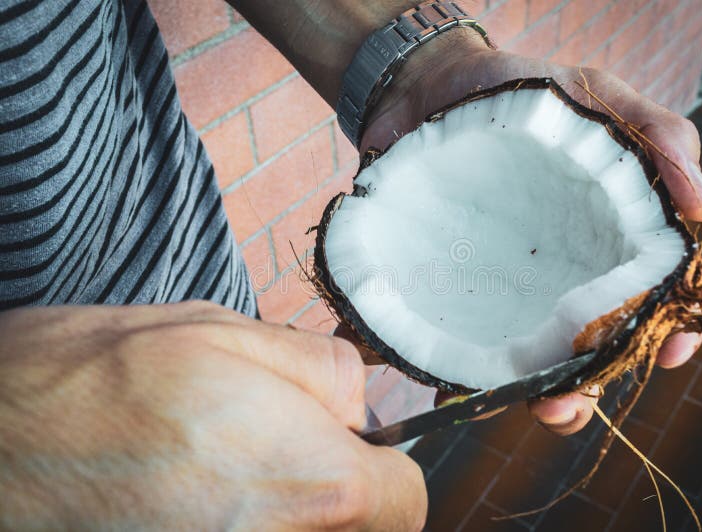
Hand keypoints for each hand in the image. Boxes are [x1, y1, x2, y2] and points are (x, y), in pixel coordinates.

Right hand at [0, 302, 425, 529]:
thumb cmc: (86, 383)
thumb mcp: (221, 333)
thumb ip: (318, 368)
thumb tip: (356, 401)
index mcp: (312, 482)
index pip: (405, 502)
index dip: (384, 469)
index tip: (351, 452)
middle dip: (333, 494)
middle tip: (274, 452)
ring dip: (283, 513)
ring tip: (218, 474)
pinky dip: (235, 527)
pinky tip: (185, 502)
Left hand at [362, 30, 701, 435]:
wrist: (427, 84)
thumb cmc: (523, 89)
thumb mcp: (596, 98)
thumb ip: (656, 139)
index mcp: (600, 242)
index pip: (644, 299)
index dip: (661, 331)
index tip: (667, 351)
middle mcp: (554, 276)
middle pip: (581, 347)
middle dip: (582, 386)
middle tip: (564, 401)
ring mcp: (499, 288)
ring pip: (522, 359)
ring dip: (522, 393)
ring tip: (512, 403)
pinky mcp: (446, 289)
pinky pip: (450, 340)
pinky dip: (448, 369)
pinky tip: (441, 386)